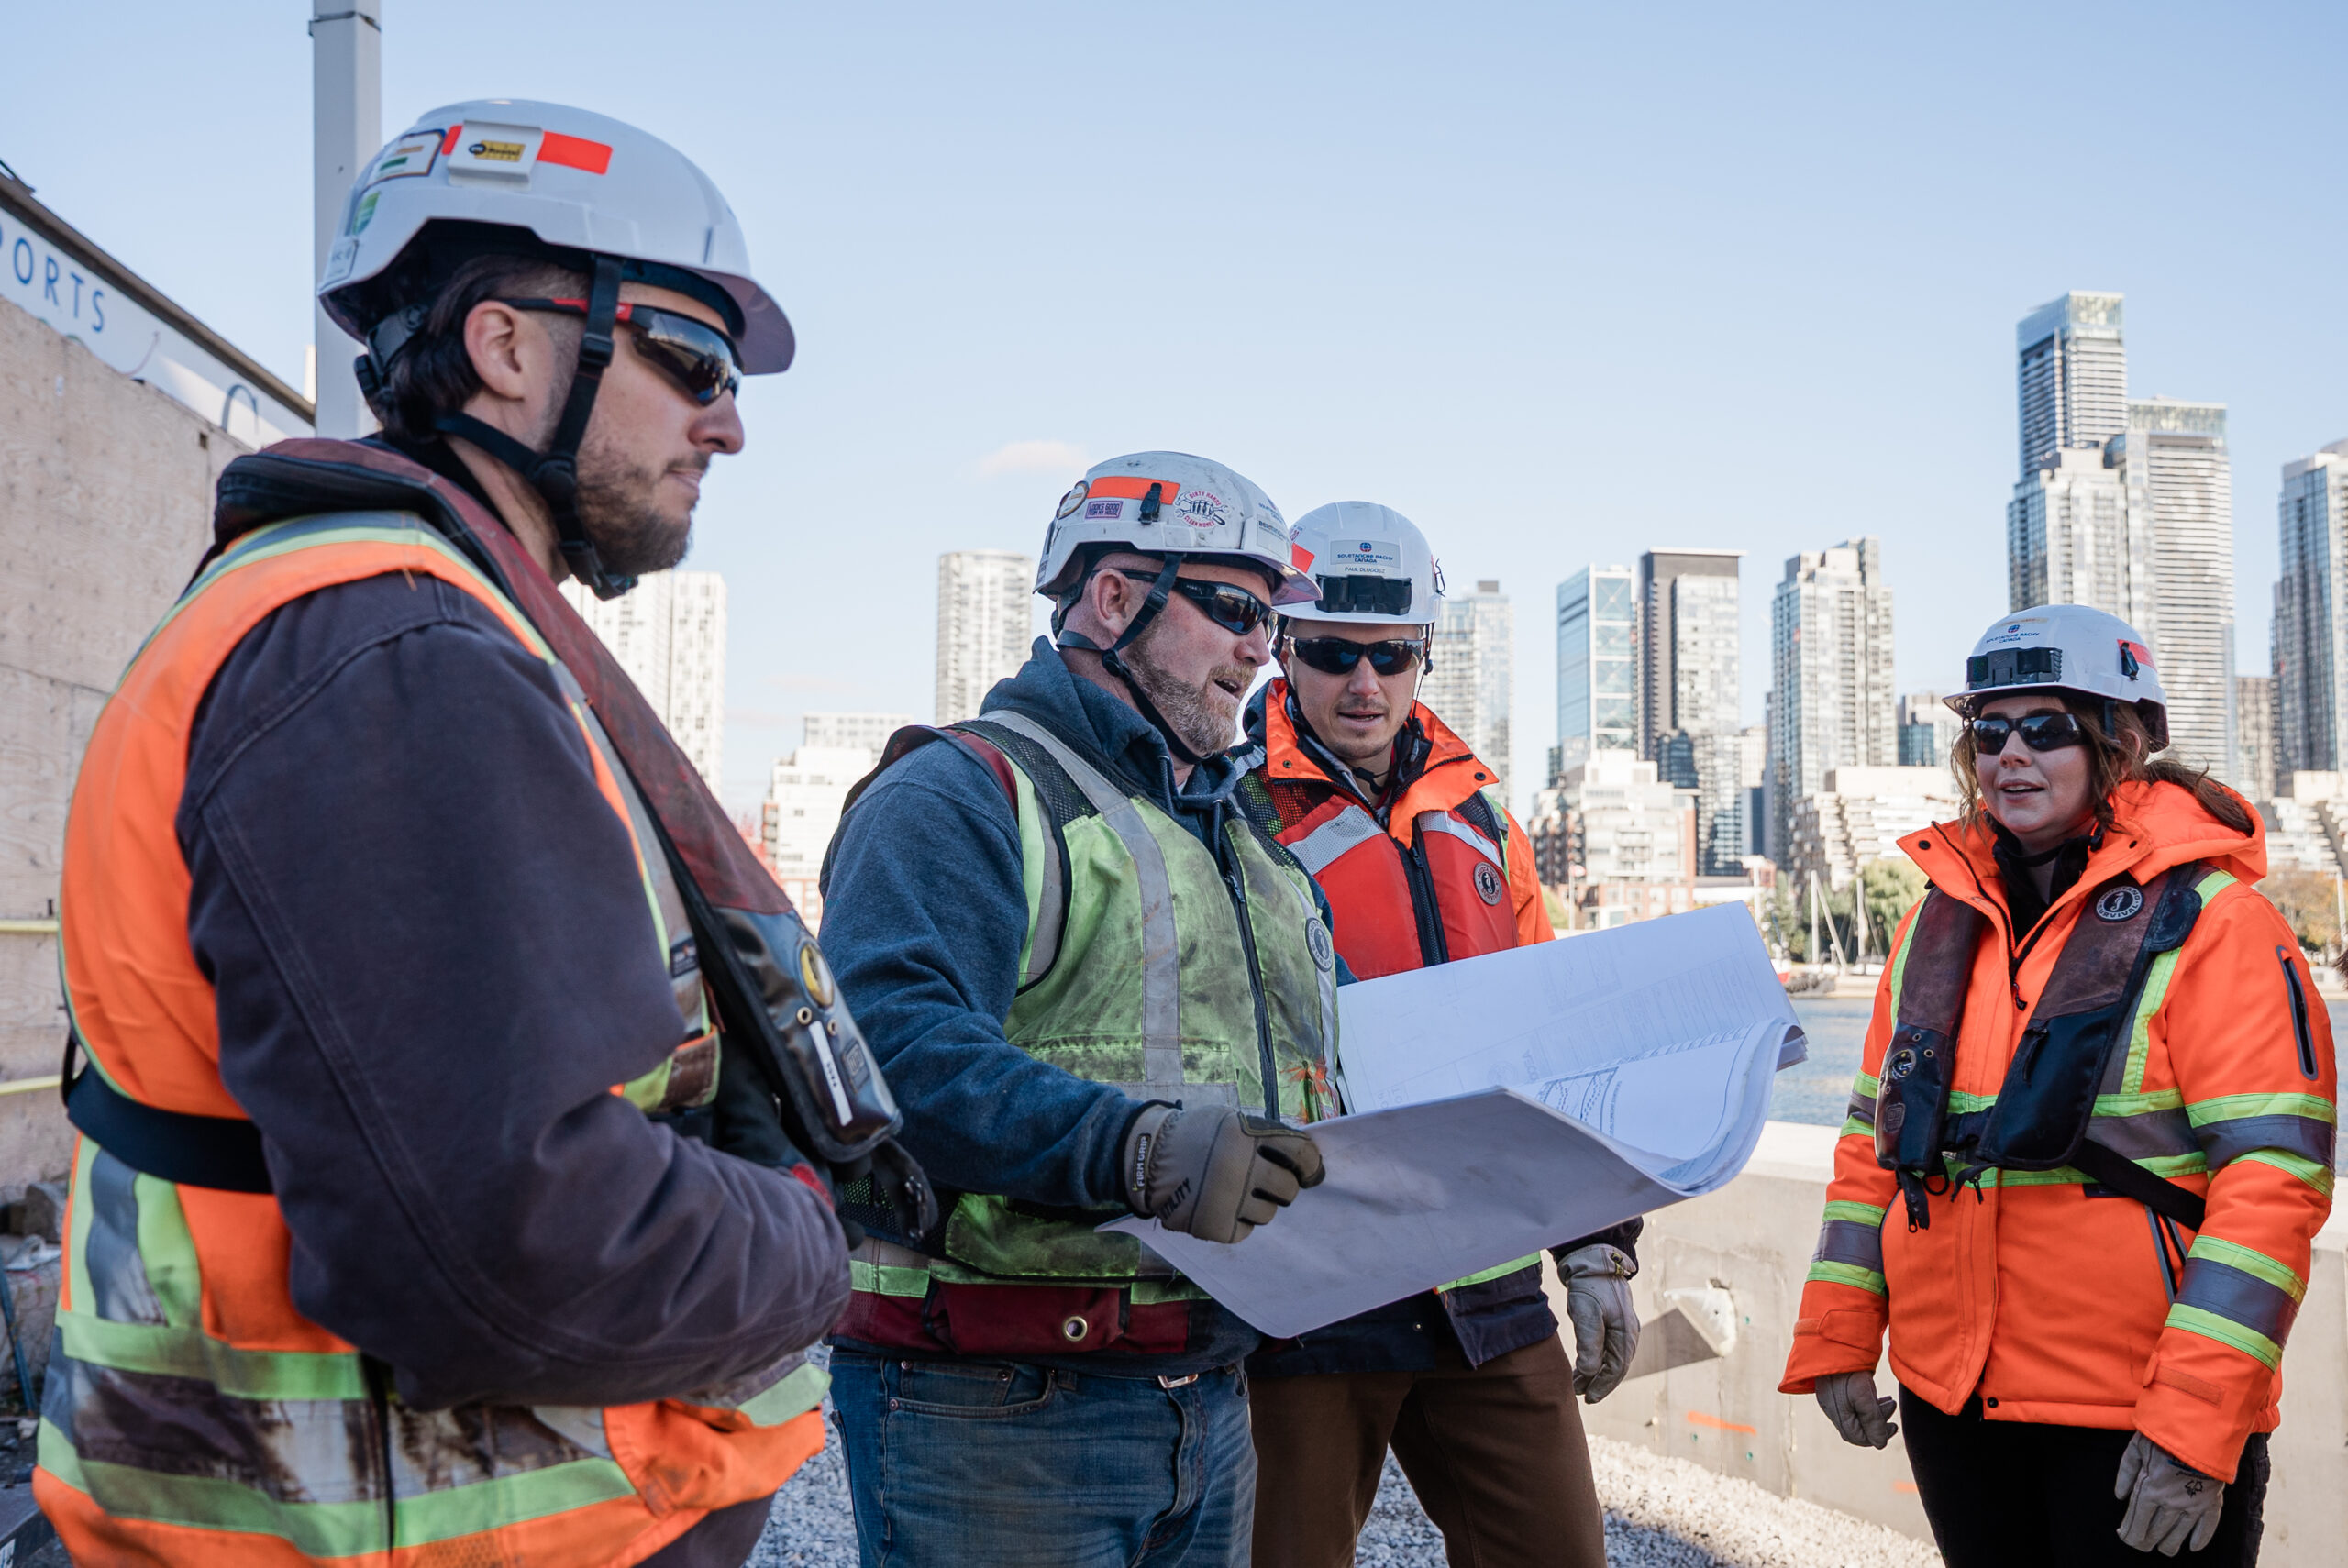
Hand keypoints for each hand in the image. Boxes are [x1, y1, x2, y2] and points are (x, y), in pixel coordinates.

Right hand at [1122, 1104, 1325, 1243]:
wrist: (1149, 1159)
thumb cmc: (1197, 1136)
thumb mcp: (1231, 1121)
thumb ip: (1267, 1136)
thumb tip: (1309, 1161)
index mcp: (1247, 1136)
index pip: (1301, 1155)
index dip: (1312, 1166)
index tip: (1311, 1173)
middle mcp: (1239, 1168)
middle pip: (1288, 1189)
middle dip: (1281, 1186)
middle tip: (1264, 1181)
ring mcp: (1227, 1200)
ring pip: (1268, 1213)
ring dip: (1257, 1204)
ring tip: (1234, 1192)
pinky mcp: (1215, 1227)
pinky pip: (1245, 1231)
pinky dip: (1236, 1222)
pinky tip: (1221, 1206)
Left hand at [1558, 1244, 1638, 1401]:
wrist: (1591, 1260)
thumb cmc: (1589, 1286)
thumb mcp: (1586, 1314)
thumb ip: (1589, 1344)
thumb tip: (1589, 1372)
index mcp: (1626, 1332)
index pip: (1616, 1368)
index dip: (1602, 1386)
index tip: (1587, 1398)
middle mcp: (1629, 1332)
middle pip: (1616, 1367)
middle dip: (1599, 1383)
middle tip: (1581, 1395)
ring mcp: (1623, 1327)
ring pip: (1612, 1358)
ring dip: (1595, 1373)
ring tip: (1577, 1384)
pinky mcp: (1613, 1321)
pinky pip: (1608, 1348)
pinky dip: (1596, 1360)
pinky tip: (1583, 1366)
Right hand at [1814, 1369, 1896, 1447]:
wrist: (1835, 1342)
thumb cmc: (1849, 1369)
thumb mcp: (1863, 1395)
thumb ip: (1872, 1420)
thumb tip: (1880, 1445)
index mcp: (1837, 1412)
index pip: (1857, 1437)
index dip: (1876, 1436)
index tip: (1894, 1427)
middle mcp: (1833, 1407)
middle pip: (1857, 1428)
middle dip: (1878, 1424)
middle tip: (1893, 1411)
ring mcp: (1834, 1397)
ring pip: (1858, 1416)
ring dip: (1876, 1414)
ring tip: (1889, 1401)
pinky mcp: (1838, 1387)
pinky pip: (1855, 1404)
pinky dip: (1869, 1404)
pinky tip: (1877, 1395)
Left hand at [2115, 1432, 2222, 1555]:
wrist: (2200, 1430)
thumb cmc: (2164, 1435)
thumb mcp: (2136, 1448)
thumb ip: (2126, 1473)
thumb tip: (2119, 1496)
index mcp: (2150, 1491)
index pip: (2137, 1521)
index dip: (2130, 1533)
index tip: (2125, 1537)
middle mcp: (2171, 1503)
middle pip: (2156, 1531)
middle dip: (2145, 1541)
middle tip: (2141, 1546)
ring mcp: (2193, 1505)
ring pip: (2179, 1534)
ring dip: (2169, 1544)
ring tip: (2163, 1550)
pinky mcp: (2212, 1502)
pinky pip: (2208, 1527)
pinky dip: (2200, 1540)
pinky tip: (2193, 1548)